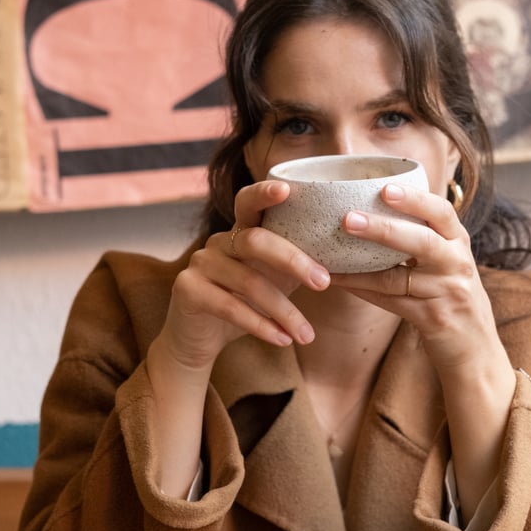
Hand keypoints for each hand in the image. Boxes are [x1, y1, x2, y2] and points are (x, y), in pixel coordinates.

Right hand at [159, 179, 331, 370]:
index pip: (248, 202)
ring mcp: (200, 264)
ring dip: (284, 311)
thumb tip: (342, 258)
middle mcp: (217, 242)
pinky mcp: (188, 290)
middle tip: (324, 283)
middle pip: (256, 240)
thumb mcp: (274, 281)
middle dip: (294, 262)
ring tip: (307, 335)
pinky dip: (261, 326)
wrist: (199, 340)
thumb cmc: (245, 305)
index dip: (264, 193)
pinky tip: (283, 339)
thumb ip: (296, 265)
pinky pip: (230, 307)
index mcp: (239, 233)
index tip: (288, 190)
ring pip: (248, 282)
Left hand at [330, 183, 509, 378]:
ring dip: (361, 267)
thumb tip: (377, 204)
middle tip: (349, 219)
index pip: (442, 212)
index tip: (385, 188)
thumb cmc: (452, 294)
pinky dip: (363, 290)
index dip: (414, 199)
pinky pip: (390, 302)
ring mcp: (447, 293)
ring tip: (330, 254)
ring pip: (398, 277)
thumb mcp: (447, 260)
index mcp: (458, 242)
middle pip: (421, 242)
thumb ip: (423, 235)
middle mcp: (456, 264)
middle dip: (384, 229)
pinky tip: (340, 280)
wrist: (475, 346)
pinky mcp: (433, 319)